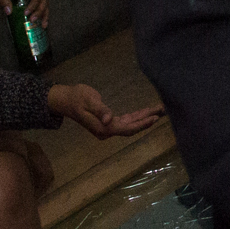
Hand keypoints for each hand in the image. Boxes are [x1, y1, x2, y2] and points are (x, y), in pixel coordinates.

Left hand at [0, 0, 48, 24]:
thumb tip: (8, 11)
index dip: (33, 4)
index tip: (26, 13)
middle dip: (40, 11)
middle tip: (32, 20)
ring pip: (45, 3)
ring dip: (44, 14)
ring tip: (43, 26)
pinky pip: (41, 5)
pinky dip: (42, 14)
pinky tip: (42, 24)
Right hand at [47, 83, 162, 139]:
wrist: (65, 100)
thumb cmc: (76, 97)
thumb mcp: (88, 100)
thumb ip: (100, 110)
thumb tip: (109, 120)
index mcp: (104, 128)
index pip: (127, 128)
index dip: (142, 124)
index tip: (155, 118)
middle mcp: (107, 131)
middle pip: (132, 128)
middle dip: (148, 120)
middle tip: (164, 111)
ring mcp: (108, 128)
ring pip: (130, 124)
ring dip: (144, 118)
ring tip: (159, 110)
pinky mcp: (108, 122)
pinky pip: (126, 121)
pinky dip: (136, 116)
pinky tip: (146, 112)